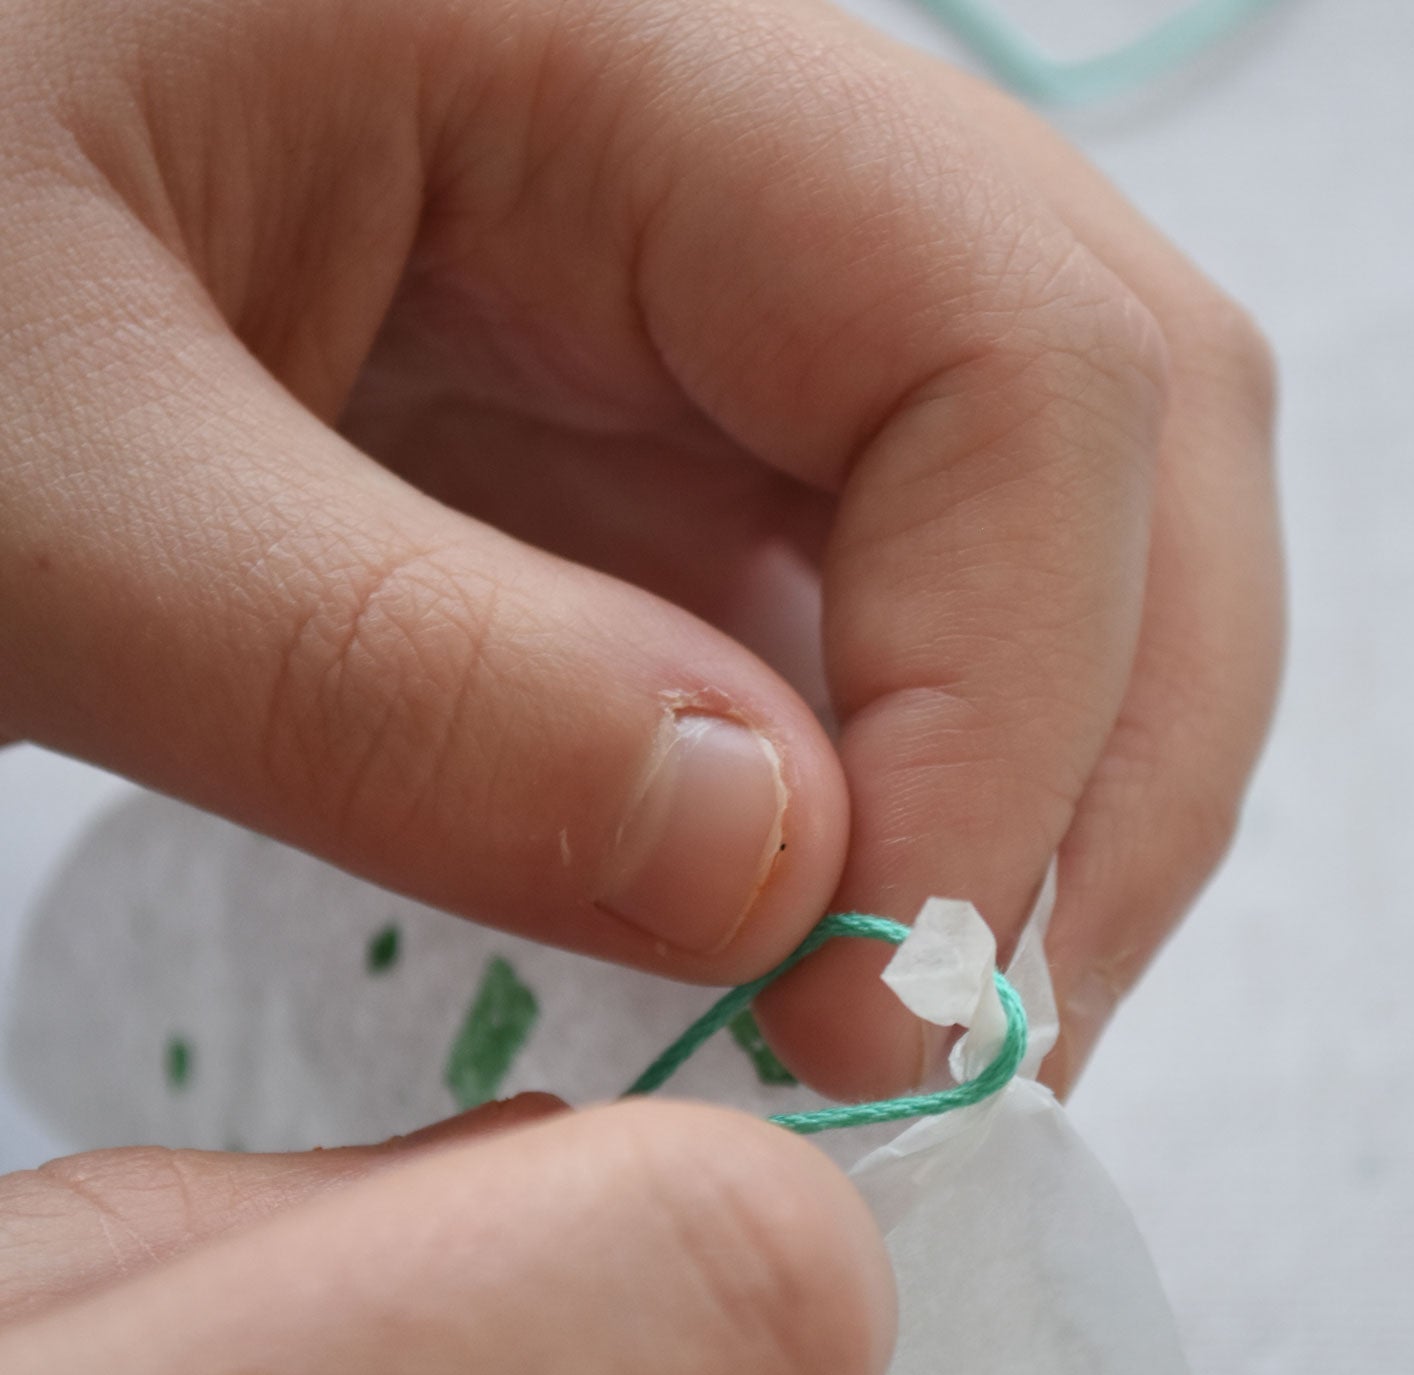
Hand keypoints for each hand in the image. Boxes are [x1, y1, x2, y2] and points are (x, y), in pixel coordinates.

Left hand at [0, 0, 1280, 1096]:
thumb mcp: (44, 482)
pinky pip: (883, 614)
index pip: (1011, 348)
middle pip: (1128, 425)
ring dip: (1040, 807)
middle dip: (1104, 770)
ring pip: (1054, 533)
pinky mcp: (668, 441)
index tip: (879, 1001)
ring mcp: (719, 308)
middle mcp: (739, 158)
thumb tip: (777, 879)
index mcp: (614, 41)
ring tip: (915, 1038)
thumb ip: (383, 677)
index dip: (1017, 698)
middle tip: (976, 1056)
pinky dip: (909, 806)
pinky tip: (822, 949)